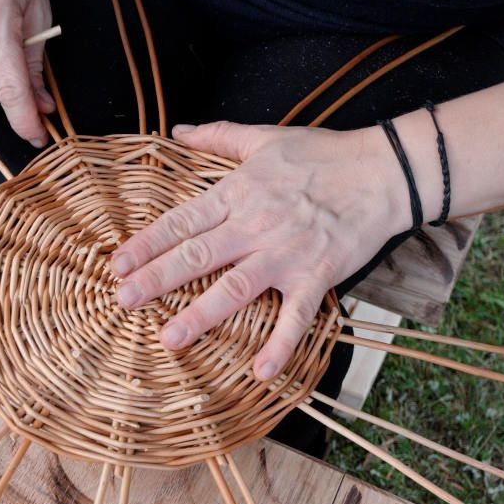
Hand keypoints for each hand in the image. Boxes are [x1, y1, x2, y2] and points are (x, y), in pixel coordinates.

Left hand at [111, 121, 410, 380]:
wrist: (385, 172)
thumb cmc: (324, 155)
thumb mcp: (266, 137)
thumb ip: (218, 136)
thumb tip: (178, 131)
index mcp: (238, 192)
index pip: (182, 220)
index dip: (148, 243)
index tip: (117, 264)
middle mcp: (255, 225)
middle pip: (197, 254)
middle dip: (157, 278)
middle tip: (123, 300)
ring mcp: (286, 253)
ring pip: (235, 287)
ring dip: (201, 314)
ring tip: (170, 338)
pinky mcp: (317, 276)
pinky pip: (296, 316)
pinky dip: (280, 345)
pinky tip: (259, 373)